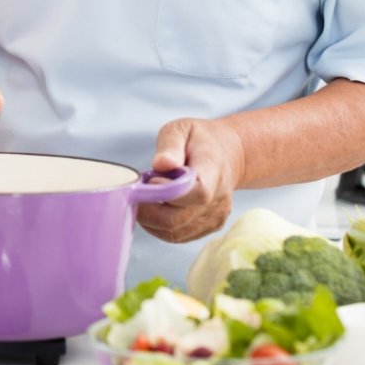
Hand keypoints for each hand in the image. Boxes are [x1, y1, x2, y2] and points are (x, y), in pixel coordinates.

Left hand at [136, 117, 245, 243]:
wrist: (228, 154)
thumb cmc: (199, 140)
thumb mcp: (182, 129)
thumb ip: (170, 145)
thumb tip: (161, 164)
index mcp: (212, 171)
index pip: (198, 192)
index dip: (168, 192)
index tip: (151, 179)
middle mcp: (217, 199)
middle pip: (178, 219)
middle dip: (148, 209)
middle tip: (136, 192)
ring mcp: (214, 217)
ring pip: (174, 232)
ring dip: (150, 219)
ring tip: (146, 197)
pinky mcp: (208, 227)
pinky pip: (177, 236)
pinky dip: (159, 227)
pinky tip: (155, 207)